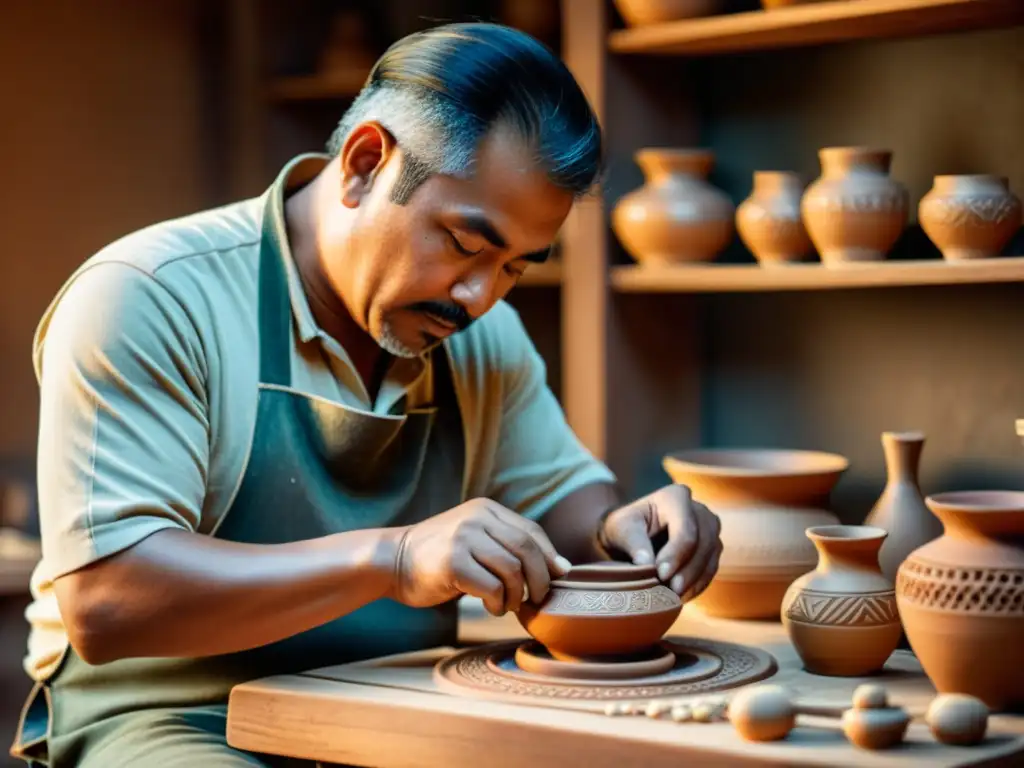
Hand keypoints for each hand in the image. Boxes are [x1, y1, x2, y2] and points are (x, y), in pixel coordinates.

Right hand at [389, 498, 572, 616]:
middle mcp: (476, 518)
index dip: (549, 557)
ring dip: (516, 595)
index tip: (556, 578)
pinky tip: (491, 606)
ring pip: (513, 570)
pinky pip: (492, 587)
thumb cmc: (439, 556)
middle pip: (527, 549)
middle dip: (540, 579)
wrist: (392, 560)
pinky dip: (498, 602)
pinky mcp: (452, 563)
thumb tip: (560, 568)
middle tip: (536, 599)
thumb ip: (508, 546)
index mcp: (486, 510)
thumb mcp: (475, 539)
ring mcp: (463, 538)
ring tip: (507, 605)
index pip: (531, 532)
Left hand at [598, 484, 721, 599]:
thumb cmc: (625, 528)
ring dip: (694, 581)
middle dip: (688, 571)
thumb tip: (646, 564)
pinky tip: (682, 596)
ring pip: (710, 557)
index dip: (676, 555)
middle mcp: (699, 510)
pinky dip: (698, 584)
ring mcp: (709, 529)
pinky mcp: (712, 548)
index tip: (660, 575)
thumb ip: (633, 542)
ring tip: (675, 597)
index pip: (685, 530)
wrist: (632, 535)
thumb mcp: (621, 529)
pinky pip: (711, 568)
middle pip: (704, 543)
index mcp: (677, 497)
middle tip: (671, 591)